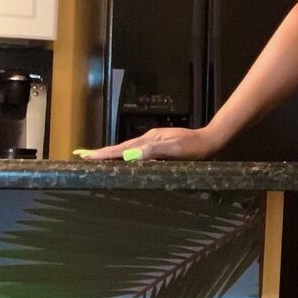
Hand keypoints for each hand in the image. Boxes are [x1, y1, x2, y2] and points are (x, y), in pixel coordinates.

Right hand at [78, 125, 217, 161]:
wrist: (211, 140)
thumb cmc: (195, 148)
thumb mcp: (175, 149)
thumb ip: (155, 151)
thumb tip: (132, 154)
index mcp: (150, 140)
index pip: (123, 148)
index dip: (106, 154)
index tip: (88, 157)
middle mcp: (150, 139)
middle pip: (123, 147)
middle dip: (105, 152)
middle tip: (86, 157)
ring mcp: (154, 141)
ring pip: (129, 148)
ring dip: (114, 153)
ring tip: (99, 157)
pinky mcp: (160, 145)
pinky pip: (138, 150)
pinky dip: (126, 153)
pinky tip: (125, 158)